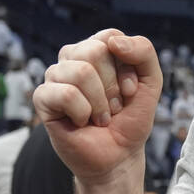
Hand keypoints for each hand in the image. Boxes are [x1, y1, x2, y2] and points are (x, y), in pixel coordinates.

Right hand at [33, 29, 161, 181]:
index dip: (125, 67)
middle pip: (95, 51)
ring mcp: (55, 76)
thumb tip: (113, 40)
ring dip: (100, 103)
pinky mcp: (42, 97)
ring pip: (80, 72)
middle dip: (112, 87)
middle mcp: (73, 58)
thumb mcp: (151, 82)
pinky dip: (84, 113)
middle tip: (113, 107)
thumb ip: (143, 52)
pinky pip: (67, 94)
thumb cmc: (131, 118)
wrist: (119, 155)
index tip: (130, 91)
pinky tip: (82, 122)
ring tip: (100, 117)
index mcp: (96, 49)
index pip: (110, 37)